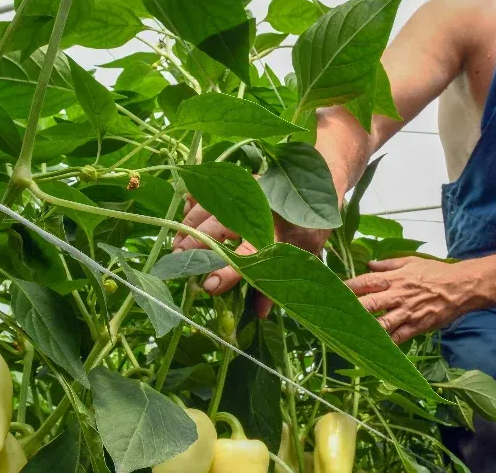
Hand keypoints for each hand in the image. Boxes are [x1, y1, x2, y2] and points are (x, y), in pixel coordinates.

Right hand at [171, 195, 331, 317]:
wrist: (320, 181)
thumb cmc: (309, 225)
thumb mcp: (303, 257)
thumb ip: (278, 285)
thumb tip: (260, 314)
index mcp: (278, 234)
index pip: (247, 256)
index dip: (226, 272)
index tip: (207, 285)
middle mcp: (260, 211)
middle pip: (219, 229)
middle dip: (195, 245)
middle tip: (177, 262)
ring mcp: (248, 192)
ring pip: (210, 207)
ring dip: (189, 225)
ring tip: (176, 245)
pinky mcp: (241, 181)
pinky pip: (212, 188)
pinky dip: (195, 199)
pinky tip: (184, 210)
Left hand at [345, 257, 481, 343]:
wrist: (461, 287)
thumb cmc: (435, 272)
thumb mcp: (411, 262)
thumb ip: (388, 264)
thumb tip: (369, 263)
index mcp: (394, 278)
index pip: (365, 282)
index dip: (347, 287)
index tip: (332, 292)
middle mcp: (397, 295)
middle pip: (369, 304)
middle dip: (350, 310)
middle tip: (332, 316)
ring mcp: (406, 313)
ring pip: (381, 324)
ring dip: (364, 330)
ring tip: (346, 336)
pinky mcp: (416, 327)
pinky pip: (397, 337)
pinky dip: (384, 344)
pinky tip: (371, 348)